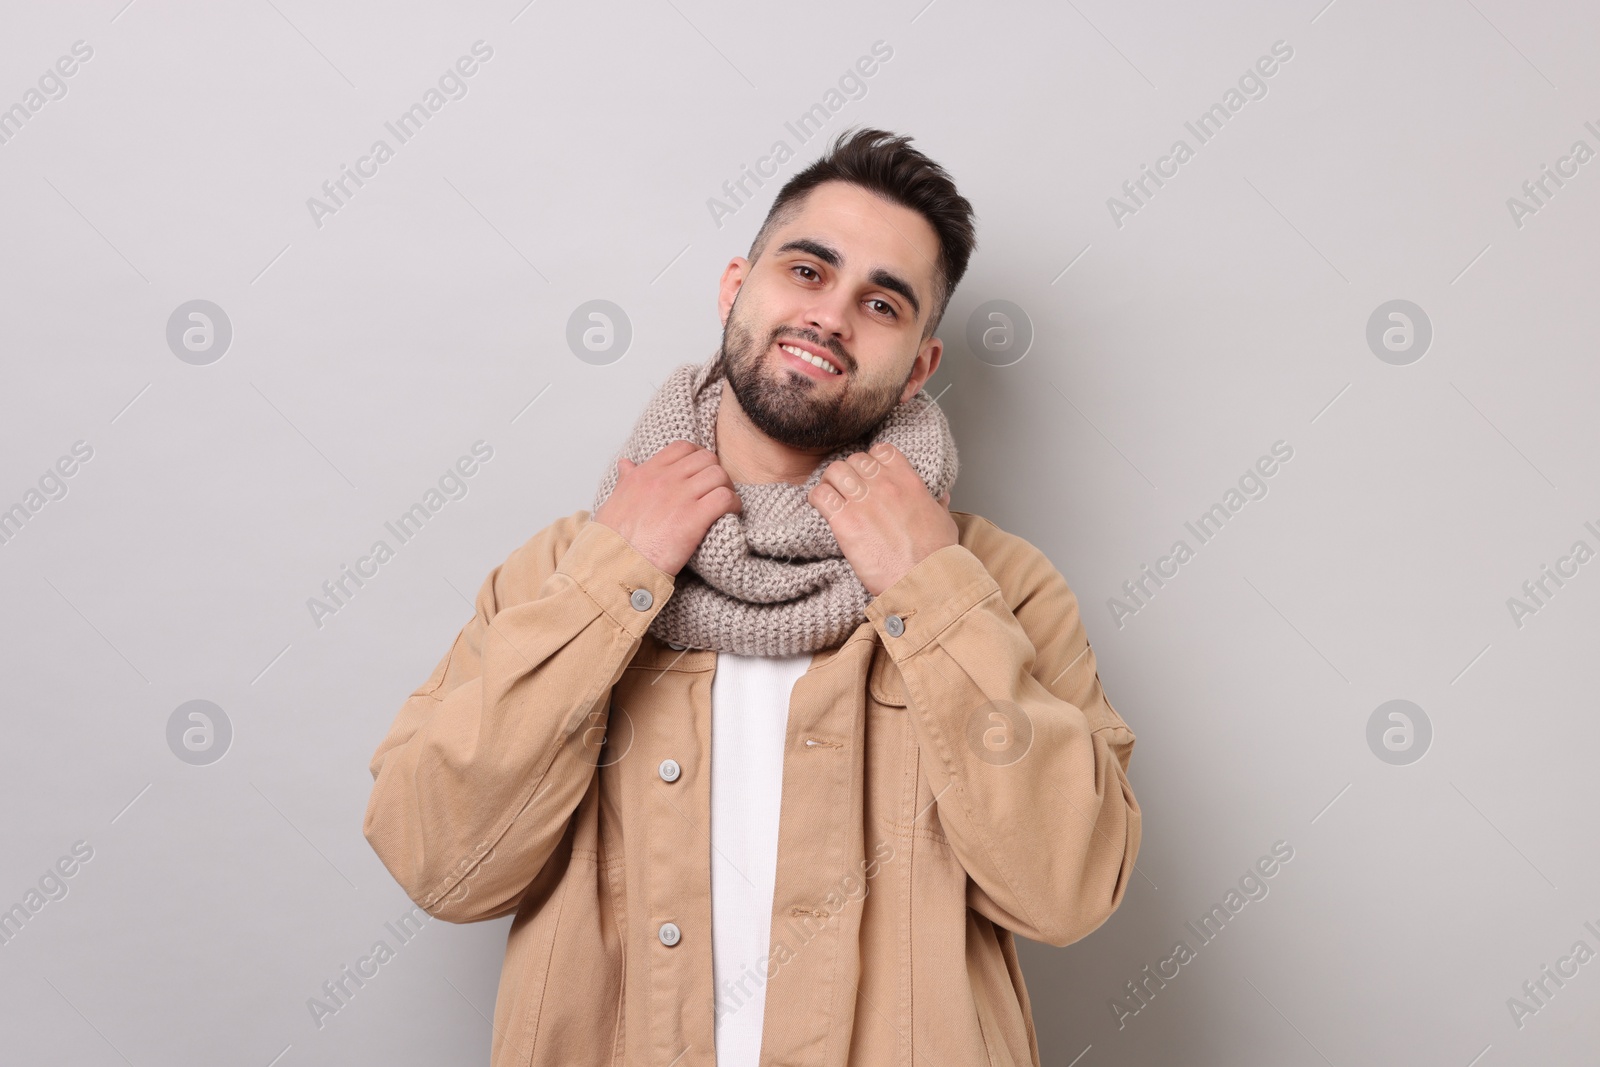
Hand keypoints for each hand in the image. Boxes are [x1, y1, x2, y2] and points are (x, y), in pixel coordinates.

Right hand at [593, 439, 740, 575]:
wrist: (616, 564)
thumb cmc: (612, 539)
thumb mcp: (614, 501)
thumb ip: (626, 480)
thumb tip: (626, 464)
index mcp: (646, 473)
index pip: (682, 448)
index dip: (698, 458)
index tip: (701, 474)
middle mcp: (664, 479)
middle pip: (706, 459)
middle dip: (715, 473)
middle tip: (715, 492)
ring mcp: (680, 496)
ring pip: (719, 475)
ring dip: (726, 489)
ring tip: (724, 506)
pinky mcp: (694, 518)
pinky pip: (725, 498)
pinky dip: (733, 505)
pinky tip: (728, 515)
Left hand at [807, 442, 957, 596]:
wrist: (924, 580)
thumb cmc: (936, 556)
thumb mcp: (943, 521)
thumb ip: (937, 503)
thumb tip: (940, 495)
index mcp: (908, 480)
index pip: (881, 450)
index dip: (872, 460)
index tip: (869, 475)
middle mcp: (884, 485)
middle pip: (854, 459)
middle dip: (849, 472)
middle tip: (847, 489)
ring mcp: (863, 501)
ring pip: (834, 471)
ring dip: (831, 482)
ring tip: (832, 497)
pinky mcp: (845, 522)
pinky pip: (820, 495)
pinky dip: (817, 499)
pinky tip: (822, 509)